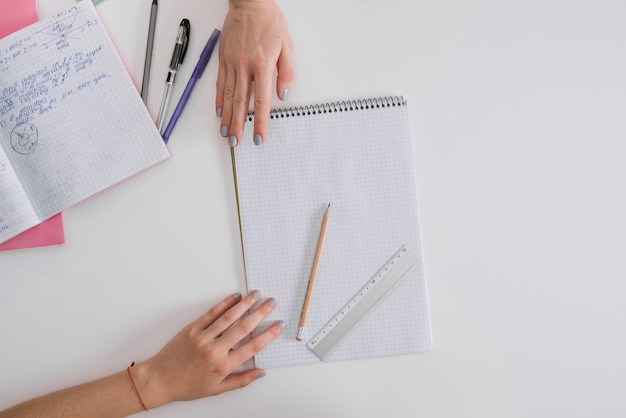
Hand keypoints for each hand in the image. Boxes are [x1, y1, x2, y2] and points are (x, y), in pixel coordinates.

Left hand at [132, 291, 283, 407]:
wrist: (160, 380)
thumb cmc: (187, 386)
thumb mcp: (217, 388)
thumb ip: (241, 380)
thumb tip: (261, 373)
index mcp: (224, 365)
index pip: (253, 346)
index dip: (269, 334)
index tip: (279, 325)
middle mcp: (215, 350)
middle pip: (244, 327)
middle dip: (261, 312)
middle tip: (272, 302)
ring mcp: (203, 337)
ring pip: (229, 317)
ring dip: (245, 303)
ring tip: (256, 294)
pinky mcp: (192, 329)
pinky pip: (212, 313)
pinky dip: (224, 304)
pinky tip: (235, 297)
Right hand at [216, 0, 294, 146]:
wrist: (250, 2)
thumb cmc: (269, 22)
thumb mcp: (287, 46)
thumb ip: (286, 72)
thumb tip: (284, 95)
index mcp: (262, 65)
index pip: (261, 101)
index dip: (259, 122)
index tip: (258, 137)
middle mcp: (244, 67)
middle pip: (240, 103)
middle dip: (238, 126)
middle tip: (235, 142)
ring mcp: (231, 63)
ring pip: (228, 96)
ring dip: (226, 117)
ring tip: (225, 133)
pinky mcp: (223, 58)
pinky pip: (220, 83)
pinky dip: (219, 99)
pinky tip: (218, 111)